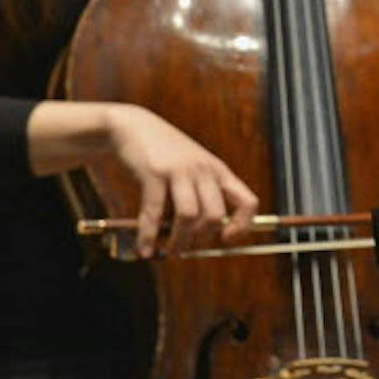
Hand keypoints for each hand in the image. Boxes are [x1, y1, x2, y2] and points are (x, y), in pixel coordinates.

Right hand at [103, 104, 258, 258]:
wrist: (131, 125)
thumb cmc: (161, 153)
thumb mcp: (190, 169)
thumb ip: (196, 196)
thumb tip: (193, 237)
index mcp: (218, 171)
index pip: (248, 201)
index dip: (243, 225)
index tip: (226, 240)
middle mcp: (204, 170)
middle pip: (215, 216)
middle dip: (201, 241)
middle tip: (187, 251)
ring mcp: (180, 170)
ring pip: (189, 217)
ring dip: (179, 242)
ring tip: (169, 252)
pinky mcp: (154, 172)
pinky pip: (154, 213)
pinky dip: (149, 236)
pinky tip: (145, 249)